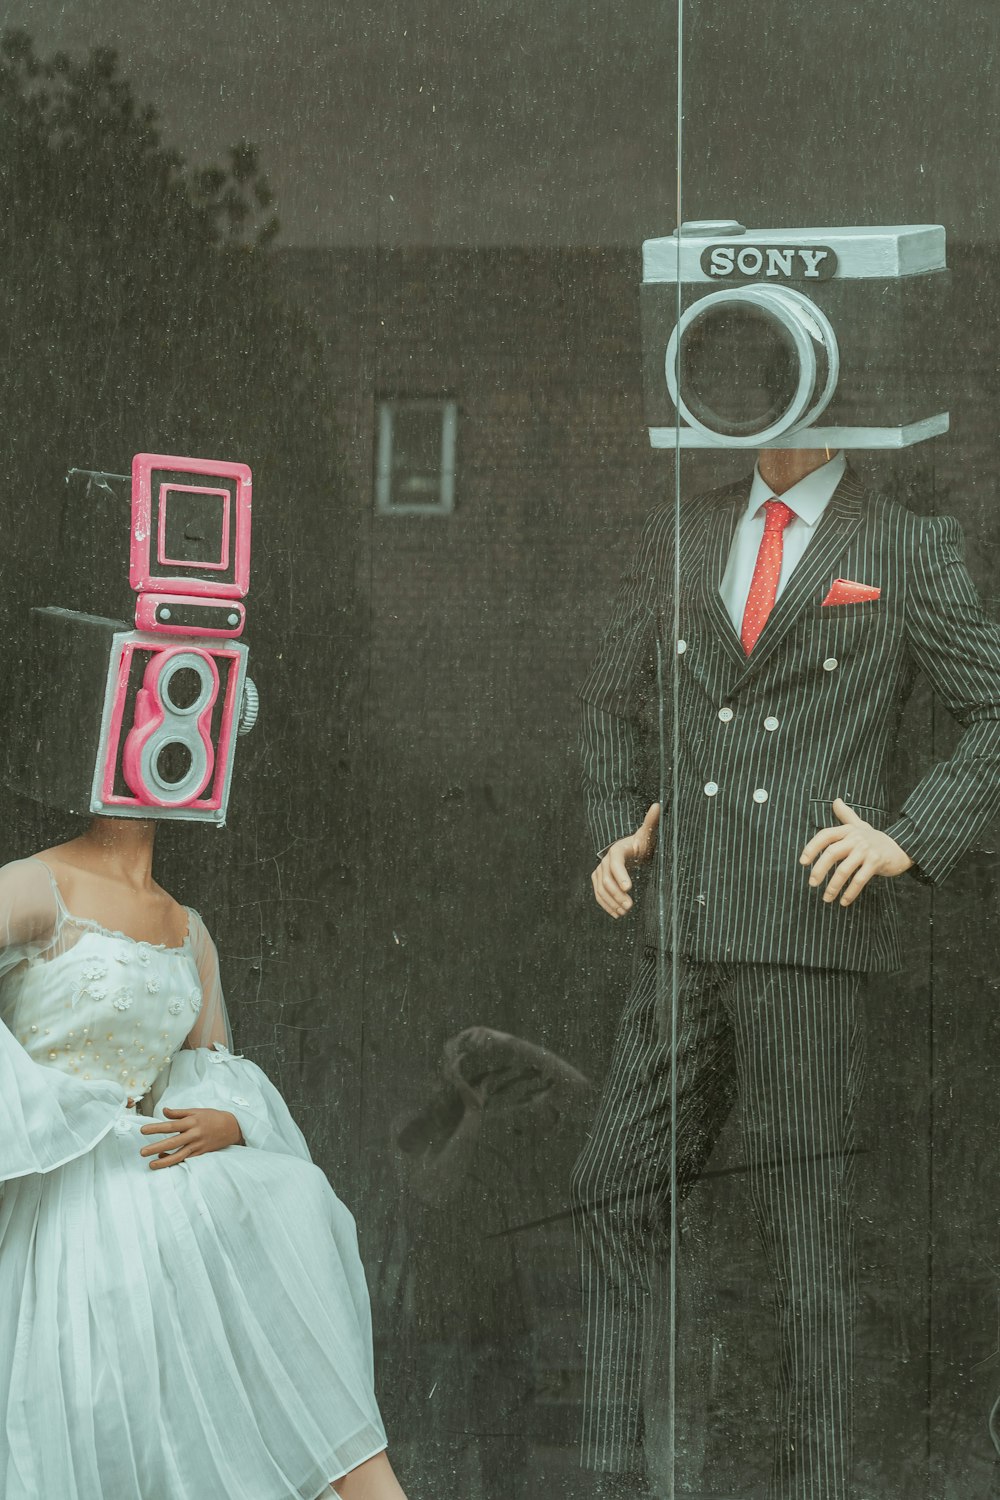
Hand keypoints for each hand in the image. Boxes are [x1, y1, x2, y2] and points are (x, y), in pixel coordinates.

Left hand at [139, 1106, 243, 1168]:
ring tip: (150, 1165)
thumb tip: (164, 1111)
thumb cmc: (211, 1117)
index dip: (156, 1128)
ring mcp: (197, 1145)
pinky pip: (185, 1159)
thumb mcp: (196, 1111)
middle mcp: (194, 1134)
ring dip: (164, 1161)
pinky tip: (162, 1160)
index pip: (170, 1125)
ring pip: (179, 1155)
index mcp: (192, 1122)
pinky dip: (174, 1160)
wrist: (231, 1127)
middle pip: (173, 1142)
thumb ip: (179, 1113)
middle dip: (156, 1147)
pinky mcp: (201, 1154)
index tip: (142, 1130)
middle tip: (142, 1152)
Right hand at [591, 802, 660, 918]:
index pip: (616, 863)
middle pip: (607, 879)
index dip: (621, 875)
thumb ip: (651, 822)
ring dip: (611, 901)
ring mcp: (599, 871)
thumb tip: (657, 805)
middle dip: (617, 894)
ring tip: (624, 911)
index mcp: (617, 850)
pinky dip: (606, 904)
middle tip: (630, 906)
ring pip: (601, 889)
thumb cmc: (640, 842)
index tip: (630, 888)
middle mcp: (605, 860)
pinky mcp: (598, 880)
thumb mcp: (646, 834)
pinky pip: (598, 894)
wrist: (629, 849)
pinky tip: (616, 913)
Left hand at [799, 797, 912, 906]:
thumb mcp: (860, 825)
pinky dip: (850, 892)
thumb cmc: (875, 838)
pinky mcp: (876, 862)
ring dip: (833, 886)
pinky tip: (844, 901)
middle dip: (819, 869)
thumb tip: (836, 800)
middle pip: (831, 853)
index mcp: (848, 830)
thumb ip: (846, 815)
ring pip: (844, 869)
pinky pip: (859, 880)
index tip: (803, 862)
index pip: (825, 836)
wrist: (902, 847)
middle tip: (812, 883)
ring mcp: (866, 850)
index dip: (811, 847)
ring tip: (826, 898)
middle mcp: (856, 838)